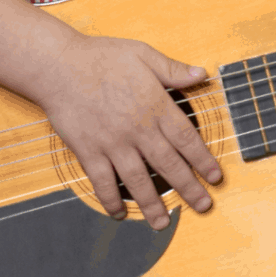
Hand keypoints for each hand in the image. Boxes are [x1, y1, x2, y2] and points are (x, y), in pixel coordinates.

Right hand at [38, 32, 221, 228]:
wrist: (59, 65)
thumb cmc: (101, 56)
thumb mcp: (142, 53)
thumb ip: (172, 69)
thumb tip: (200, 73)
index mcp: (154, 104)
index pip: (186, 138)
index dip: (203, 160)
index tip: (216, 177)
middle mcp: (137, 128)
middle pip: (169, 165)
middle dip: (189, 189)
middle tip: (203, 206)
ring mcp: (112, 142)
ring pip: (138, 181)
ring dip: (153, 204)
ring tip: (163, 222)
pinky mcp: (88, 150)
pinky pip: (102, 182)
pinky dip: (111, 200)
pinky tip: (119, 213)